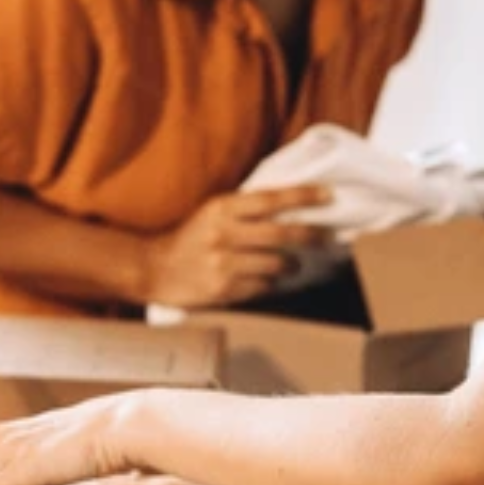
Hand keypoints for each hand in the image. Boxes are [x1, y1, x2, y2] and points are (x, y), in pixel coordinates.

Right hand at [143, 184, 333, 306]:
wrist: (154, 269)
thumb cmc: (190, 237)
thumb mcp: (212, 212)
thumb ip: (244, 208)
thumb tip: (289, 206)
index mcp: (221, 208)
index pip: (271, 199)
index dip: (303, 196)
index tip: (328, 195)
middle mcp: (224, 234)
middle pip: (281, 234)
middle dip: (311, 235)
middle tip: (327, 236)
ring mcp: (224, 264)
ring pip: (277, 264)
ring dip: (291, 264)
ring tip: (292, 263)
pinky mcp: (224, 289)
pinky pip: (263, 286)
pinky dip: (269, 282)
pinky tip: (264, 278)